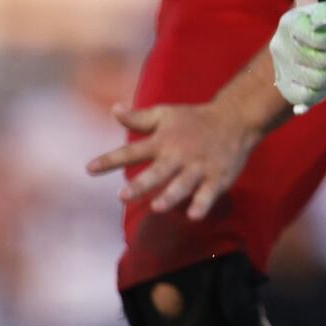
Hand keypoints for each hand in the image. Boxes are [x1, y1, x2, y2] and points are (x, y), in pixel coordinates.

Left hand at [86, 100, 259, 220]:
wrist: (236, 118)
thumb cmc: (194, 119)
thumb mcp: (166, 114)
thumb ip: (139, 118)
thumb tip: (114, 110)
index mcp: (163, 140)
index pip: (132, 150)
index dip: (110, 160)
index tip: (89, 169)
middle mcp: (179, 154)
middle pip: (158, 171)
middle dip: (141, 184)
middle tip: (123, 195)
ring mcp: (199, 167)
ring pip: (183, 184)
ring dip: (171, 195)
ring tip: (158, 207)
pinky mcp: (218, 177)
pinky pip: (209, 193)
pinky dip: (202, 203)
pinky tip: (194, 215)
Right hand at [270, 1, 325, 109]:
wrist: (317, 37)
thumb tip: (323, 21)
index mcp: (290, 23)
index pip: (317, 39)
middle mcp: (280, 45)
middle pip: (321, 62)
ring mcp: (281, 68)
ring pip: (317, 82)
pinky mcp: (285, 86)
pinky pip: (307, 98)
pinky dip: (324, 92)